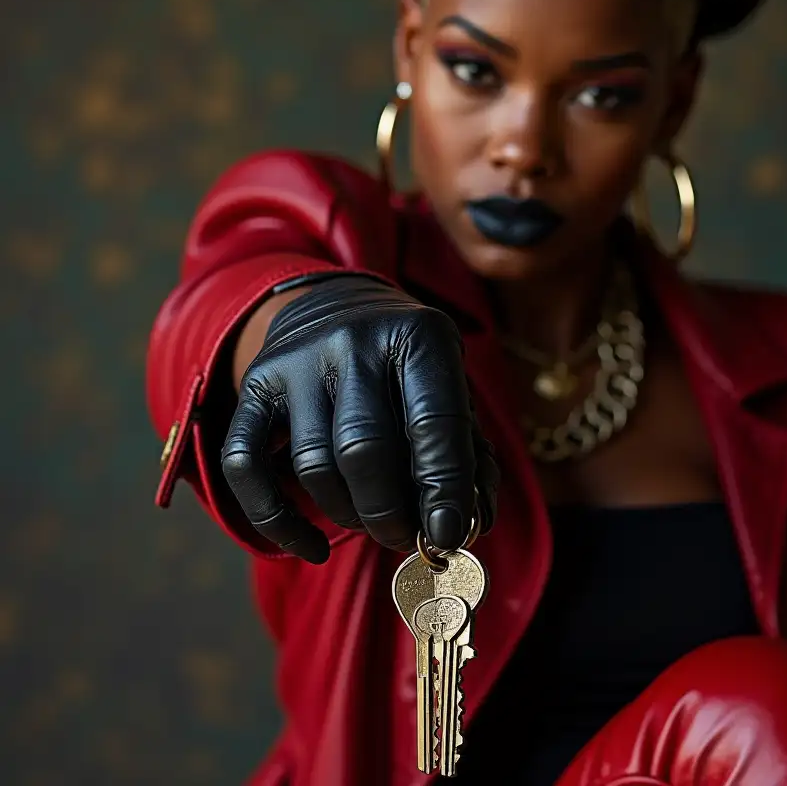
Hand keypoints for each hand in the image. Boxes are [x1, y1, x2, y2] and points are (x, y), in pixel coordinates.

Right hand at [222, 274, 498, 563]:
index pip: (433, 421)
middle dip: (389, 511)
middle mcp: (353, 340)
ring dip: (348, 515)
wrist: (340, 306)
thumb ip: (470, 456)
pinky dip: (278, 521)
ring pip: (314, 466)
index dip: (444, 487)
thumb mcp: (452, 388)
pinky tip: (313, 547)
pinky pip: (246, 466)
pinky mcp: (254, 384)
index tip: (448, 534)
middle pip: (364, 449)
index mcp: (418, 335)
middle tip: (406, 537)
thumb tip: (472, 525)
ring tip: (375, 524)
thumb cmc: (409, 367)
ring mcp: (297, 360)